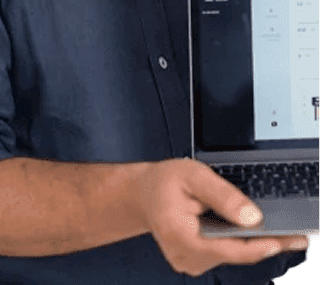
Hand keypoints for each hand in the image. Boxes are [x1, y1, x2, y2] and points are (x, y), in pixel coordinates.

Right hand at [140, 158, 310, 276]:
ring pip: (232, 255)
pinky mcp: (196, 262)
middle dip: (265, 242)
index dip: (259, 245)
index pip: (228, 249)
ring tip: (281, 232)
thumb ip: (222, 195)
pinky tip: (253, 232)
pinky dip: (239, 243)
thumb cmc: (164, 182)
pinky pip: (224, 254)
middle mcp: (185, 256)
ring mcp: (190, 263)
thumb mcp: (193, 175)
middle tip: (296, 234)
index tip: (285, 240)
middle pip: (235, 254)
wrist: (144, 194)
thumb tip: (252, 217)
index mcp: (180, 235)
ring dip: (253, 243)